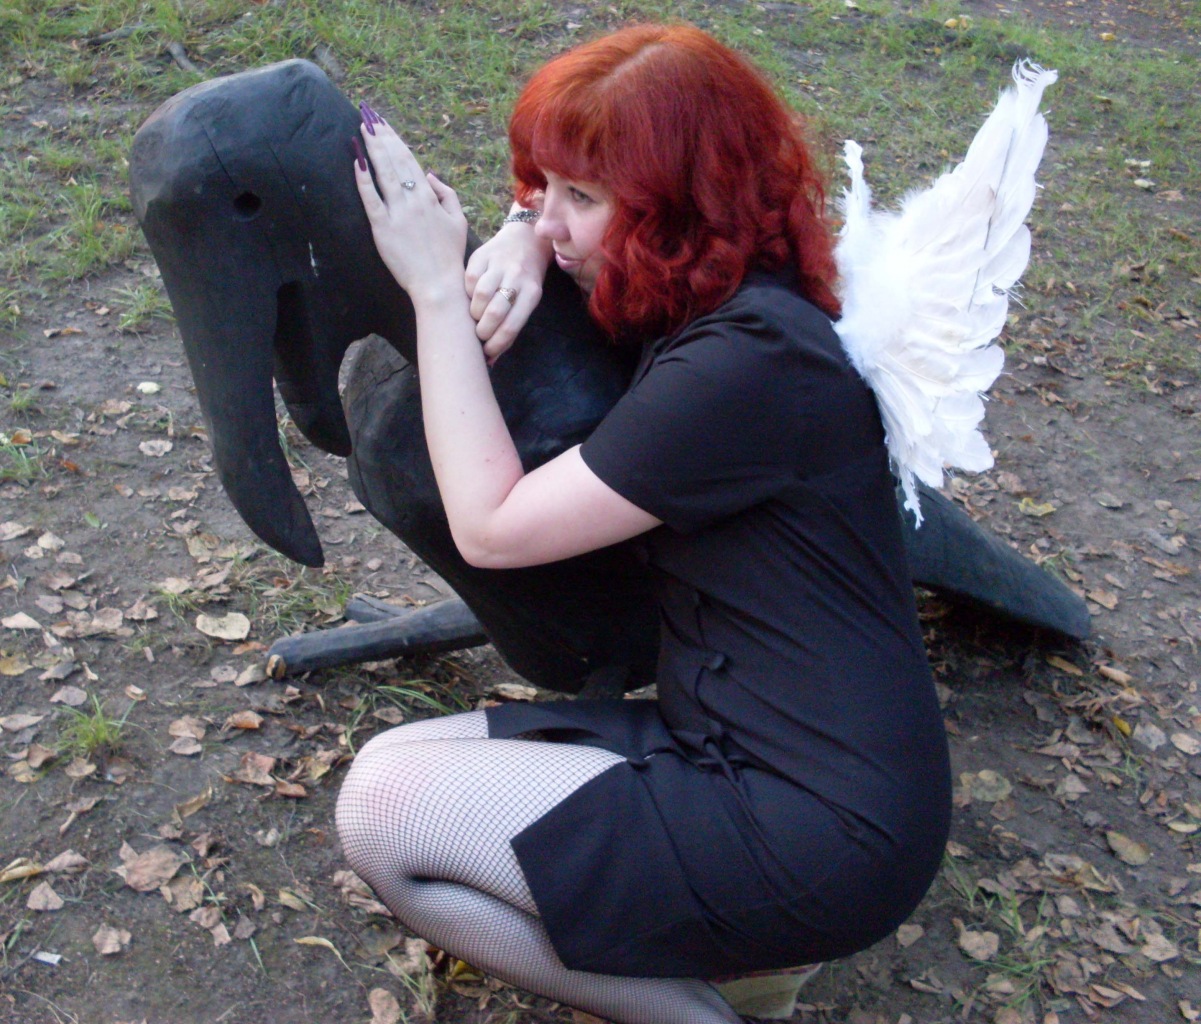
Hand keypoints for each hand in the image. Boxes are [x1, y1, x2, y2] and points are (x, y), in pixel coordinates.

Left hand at [353, 104, 467, 305]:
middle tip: (368, 115)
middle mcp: (413, 201)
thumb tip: (429, 174)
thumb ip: (447, 194)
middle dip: (380, 136)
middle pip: (394, 161)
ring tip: (362, 128)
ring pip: (383, 174)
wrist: (439, 284)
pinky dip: (363, 179)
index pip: (409, 161)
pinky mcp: (383, 229)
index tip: (383, 124)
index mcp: (430, 197)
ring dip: (372, 148)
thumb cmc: (449, 255)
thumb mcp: (458, 221)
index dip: (394, 140)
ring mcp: (397, 214)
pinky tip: (357, 161)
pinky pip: (371, 200)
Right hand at [465, 214, 551, 363]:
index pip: (511, 326)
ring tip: (475, 317)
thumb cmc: (526, 280)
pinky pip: (469, 279)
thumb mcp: (527, 301)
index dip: (496, 345)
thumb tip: (490, 361)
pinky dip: (467, 293)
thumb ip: (511, 328)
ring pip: (479, 296)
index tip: (488, 353)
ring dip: (473, 313)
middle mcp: (517, 277)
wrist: (525, 240)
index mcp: (532, 293)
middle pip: (494, 313)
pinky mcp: (481, 255)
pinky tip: (472, 296)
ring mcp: (499, 264)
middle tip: (479, 335)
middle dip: (482, 331)